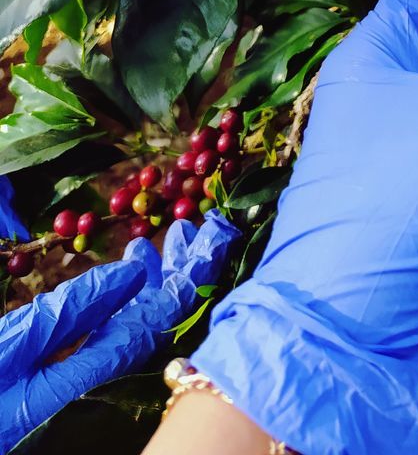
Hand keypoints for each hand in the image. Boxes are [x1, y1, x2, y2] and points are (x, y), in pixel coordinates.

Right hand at [0, 211, 236, 451]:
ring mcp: (90, 367)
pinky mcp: (74, 369)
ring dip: (161, 275)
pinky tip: (135, 265)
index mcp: (96, 366)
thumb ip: (77, 306)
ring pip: (142, 318)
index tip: (215, 243)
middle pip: (161, 317)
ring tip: (174, 234)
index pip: (160, 319)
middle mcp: (103, 369)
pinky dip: (132, 293)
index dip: (189, 280)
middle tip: (206, 229)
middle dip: (186, 271)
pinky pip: (118, 328)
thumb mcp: (22, 340)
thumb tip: (134, 272)